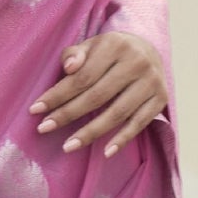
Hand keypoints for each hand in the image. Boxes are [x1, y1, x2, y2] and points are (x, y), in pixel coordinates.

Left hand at [29, 32, 167, 158]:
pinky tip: (106, 152)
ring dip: (91, 132)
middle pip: (97, 95)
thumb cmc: (110, 52)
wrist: (149, 50)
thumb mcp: (91, 46)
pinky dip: (123, 139)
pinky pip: (139, 123)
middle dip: (68, 114)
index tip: (36, 110)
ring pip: (117, 113)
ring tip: (68, 146)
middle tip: (44, 129)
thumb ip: (74, 55)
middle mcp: (137, 62)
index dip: (58, 94)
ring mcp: (151, 81)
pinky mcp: (161, 99)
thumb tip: (68, 69)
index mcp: (115, 45)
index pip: (82, 76)